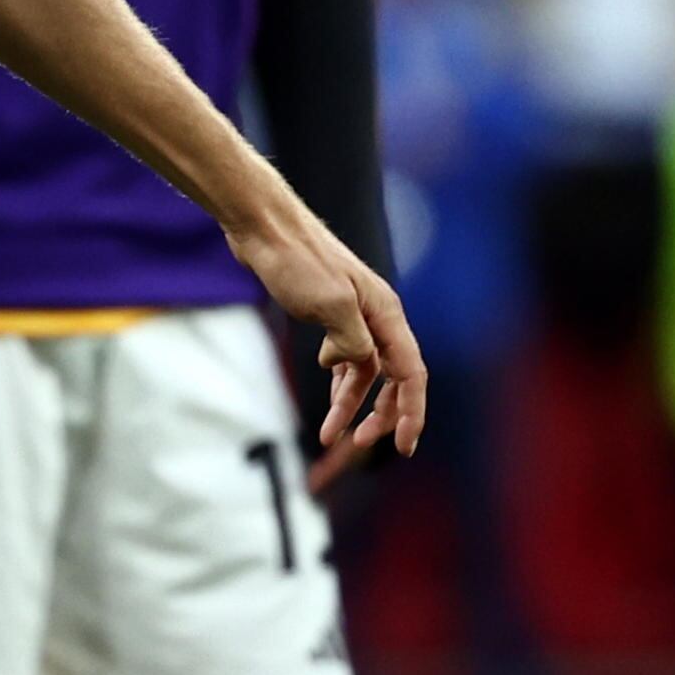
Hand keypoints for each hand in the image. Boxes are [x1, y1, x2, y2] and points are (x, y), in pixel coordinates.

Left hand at [230, 203, 424, 476]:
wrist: (263, 228)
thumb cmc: (297, 259)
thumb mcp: (330, 304)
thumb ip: (351, 342)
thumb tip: (352, 366)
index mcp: (385, 314)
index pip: (411, 373)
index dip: (410, 412)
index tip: (403, 447)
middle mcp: (377, 316)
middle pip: (393, 377)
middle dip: (381, 414)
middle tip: (361, 444)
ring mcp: (354, 316)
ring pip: (365, 371)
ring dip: (351, 404)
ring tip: (329, 434)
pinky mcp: (330, 315)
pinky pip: (345, 359)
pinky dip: (339, 383)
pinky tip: (330, 398)